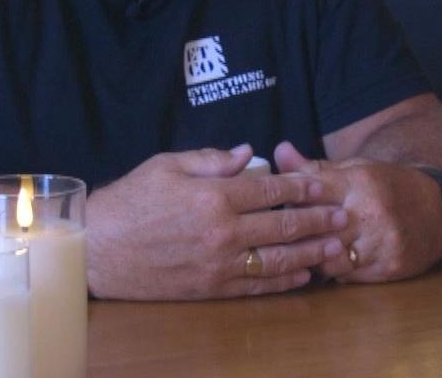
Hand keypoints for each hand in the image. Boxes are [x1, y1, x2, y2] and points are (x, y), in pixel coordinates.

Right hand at [85, 144, 349, 299]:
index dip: (301, 185)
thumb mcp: (167, 166)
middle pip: (283, 225)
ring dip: (312, 252)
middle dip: (318, 219)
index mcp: (213, 197)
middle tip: (344, 213)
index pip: (270, 189)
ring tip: (337, 245)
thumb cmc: (130, 201)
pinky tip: (303, 274)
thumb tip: (249, 153)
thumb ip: (212, 159)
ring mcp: (218, 264)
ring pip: (277, 259)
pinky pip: (256, 285)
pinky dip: (284, 280)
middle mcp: (222, 232)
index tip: (323, 183)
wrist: (98, 249)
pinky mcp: (211, 288)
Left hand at [273, 141, 441, 283]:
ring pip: (329, 258)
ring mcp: (383, 241)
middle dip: (295, 234)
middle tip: (281, 236)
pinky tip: (331, 262)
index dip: (288, 202)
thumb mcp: (355, 170)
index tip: (275, 208)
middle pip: (316, 229)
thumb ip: (314, 167)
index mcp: (359, 181)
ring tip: (305, 252)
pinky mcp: (392, 266)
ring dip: (314, 257)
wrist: (438, 207)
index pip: (309, 193)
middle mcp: (371, 211)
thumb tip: (279, 151)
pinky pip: (348, 276)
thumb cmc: (387, 186)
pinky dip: (335, 270)